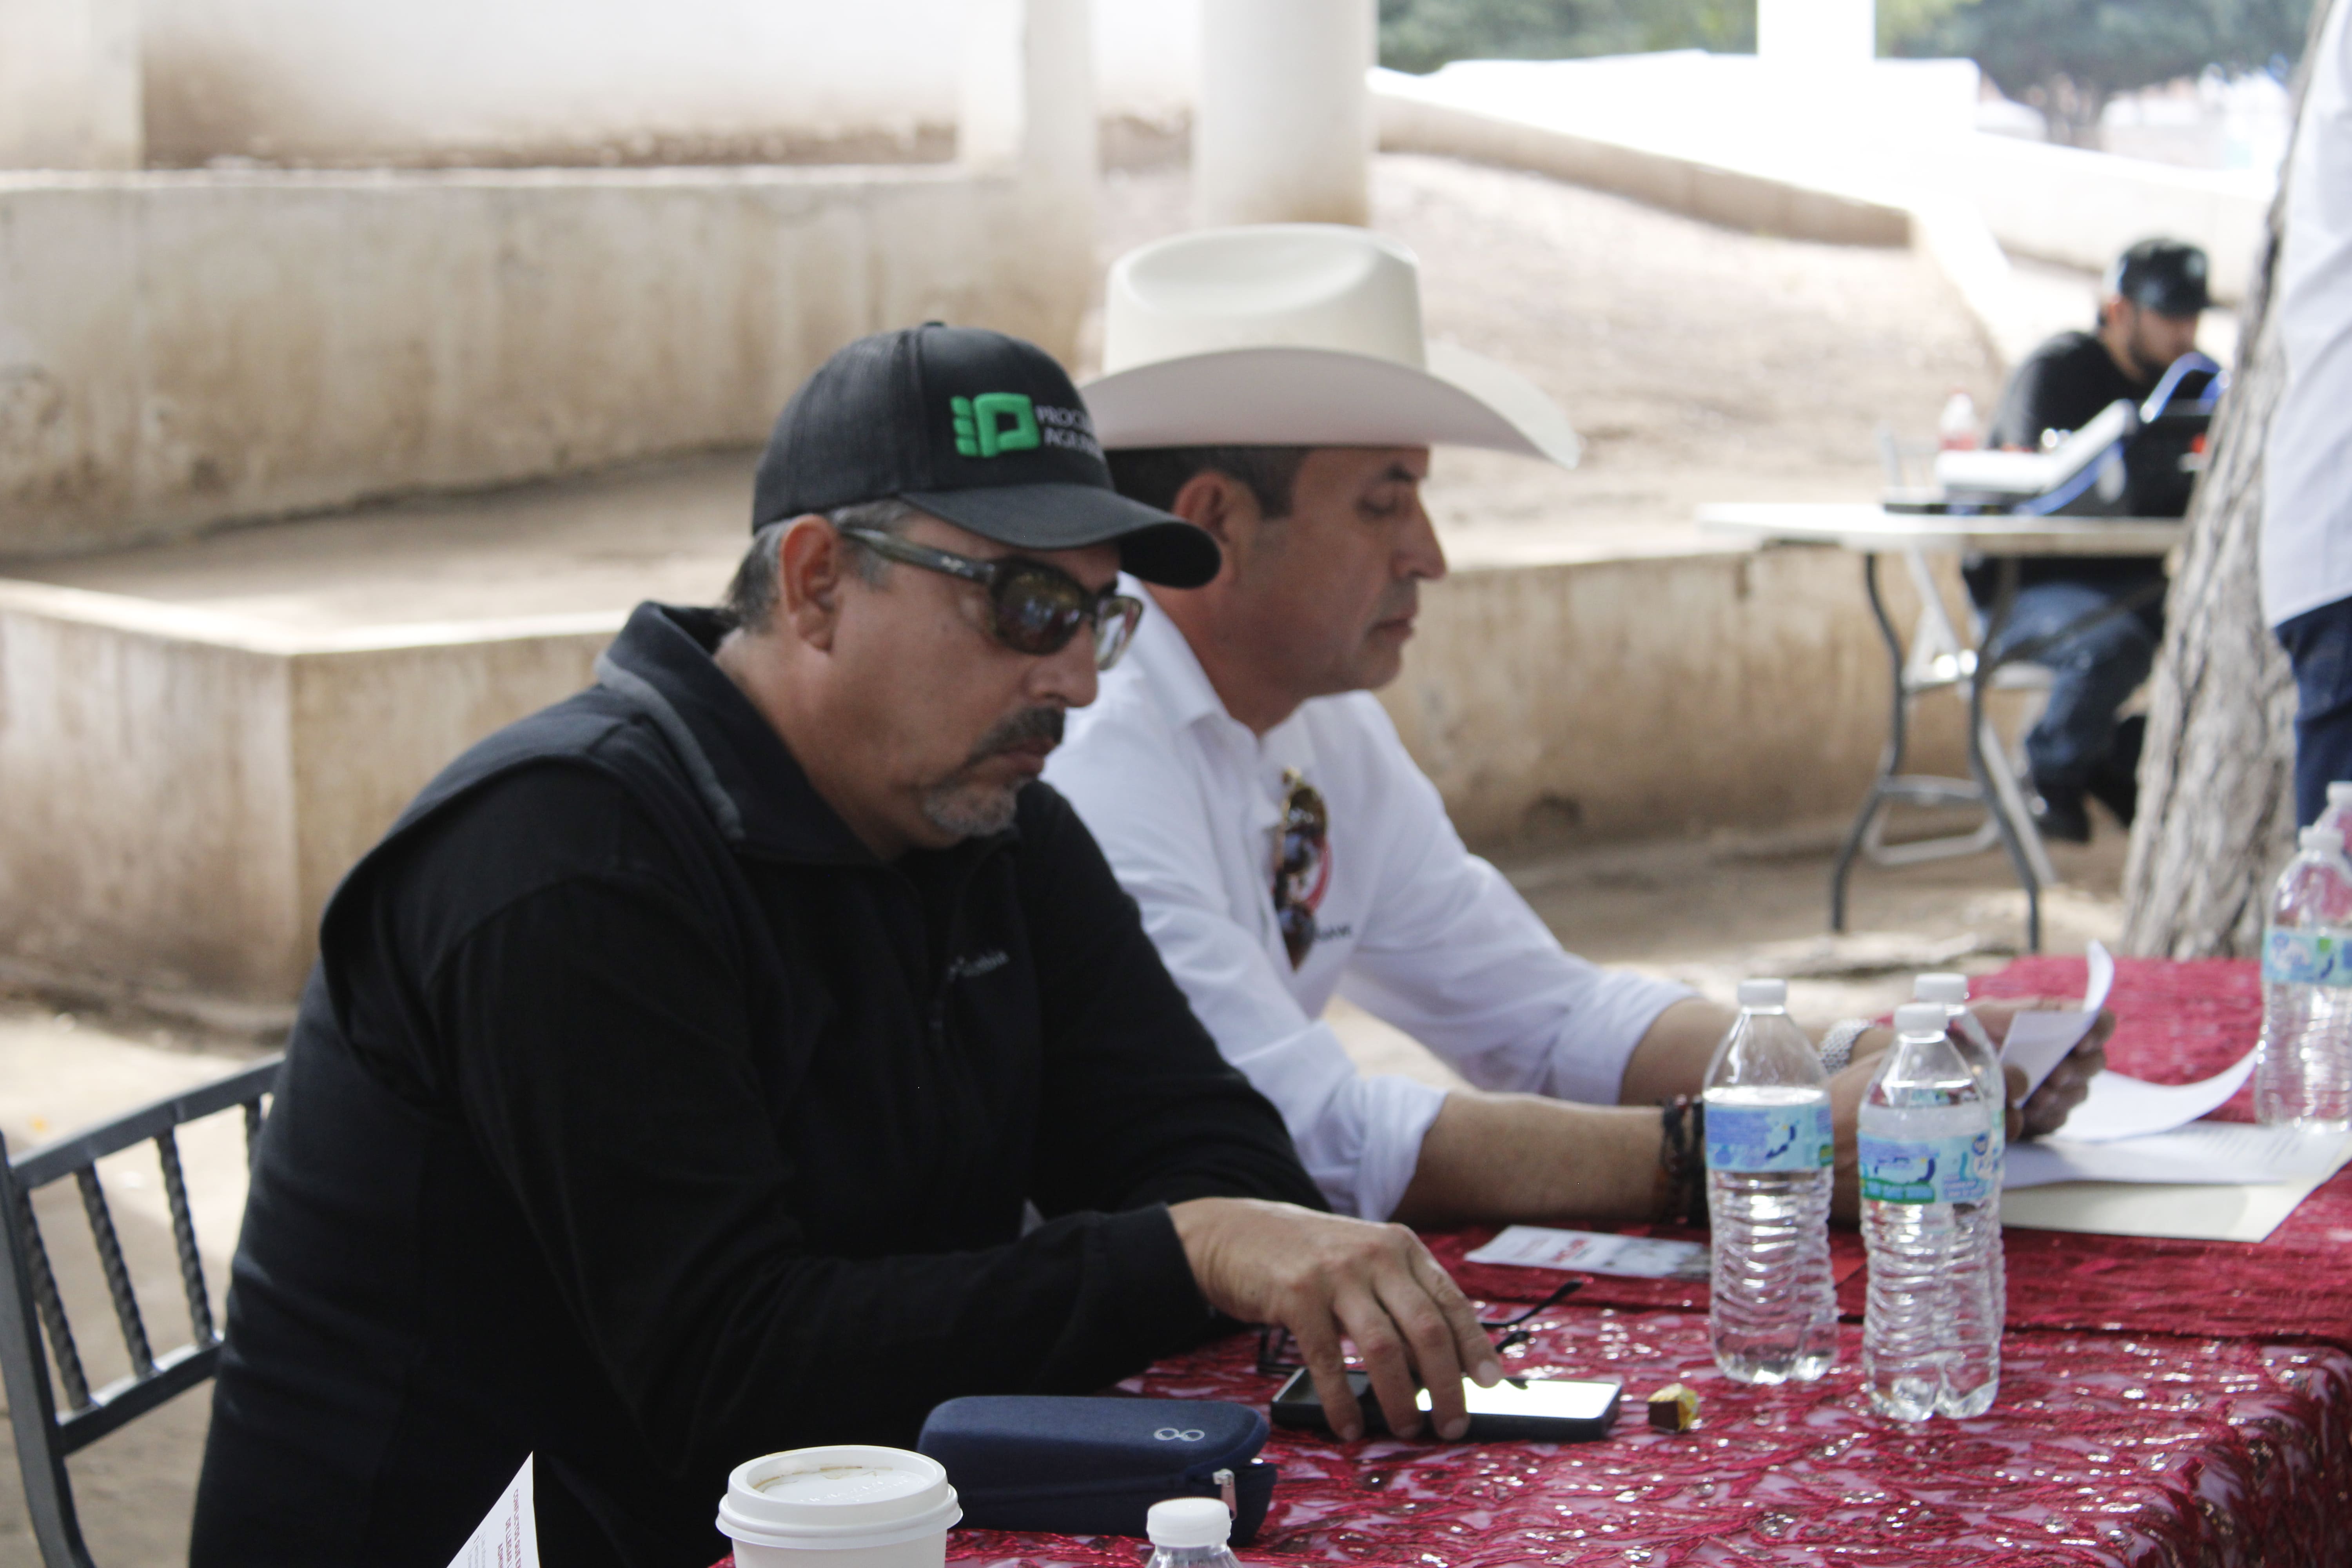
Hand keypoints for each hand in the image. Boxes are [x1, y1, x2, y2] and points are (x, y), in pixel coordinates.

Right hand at [1168, 1197, 1499, 1442]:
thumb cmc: (1307, 1255)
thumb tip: (1441, 1362)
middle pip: (1427, 1329)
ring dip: (1400, 1399)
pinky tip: (1349, 1425)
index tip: (1490, 1383)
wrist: (1235, 1230)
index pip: (1451, 1300)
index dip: (1476, 1346)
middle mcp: (1374, 1254)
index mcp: (1400, 1245)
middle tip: (1453, 1424)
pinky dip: (1342, 1402)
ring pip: (1385, 1348)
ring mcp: (1335, 1274)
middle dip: (1448, 1385)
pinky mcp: (1297, 1296)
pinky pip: (1329, 1360)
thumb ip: (1401, 1295)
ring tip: (1407, 1428)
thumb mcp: (1364, 1258)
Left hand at [1971, 996, 2113, 1138]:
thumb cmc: (1957, 1035)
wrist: (1935, 1065)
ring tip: (2032, 1096)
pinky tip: (2023, 1113)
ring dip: (2059, 1096)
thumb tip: (2022, 1083)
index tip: (2081, 1043)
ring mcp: (2055, 1085)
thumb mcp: (1974, 1026)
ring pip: (2078, 1093)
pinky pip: (2055, 1119)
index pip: (2095, 1020)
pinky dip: (2041, 1118)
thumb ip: (2001, 1046)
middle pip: (2094, 1061)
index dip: (2097, 1029)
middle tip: (2053, 1076)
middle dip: (2077, 1069)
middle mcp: (2059, 1052)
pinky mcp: (2041, 1114)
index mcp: (2049, 1019)